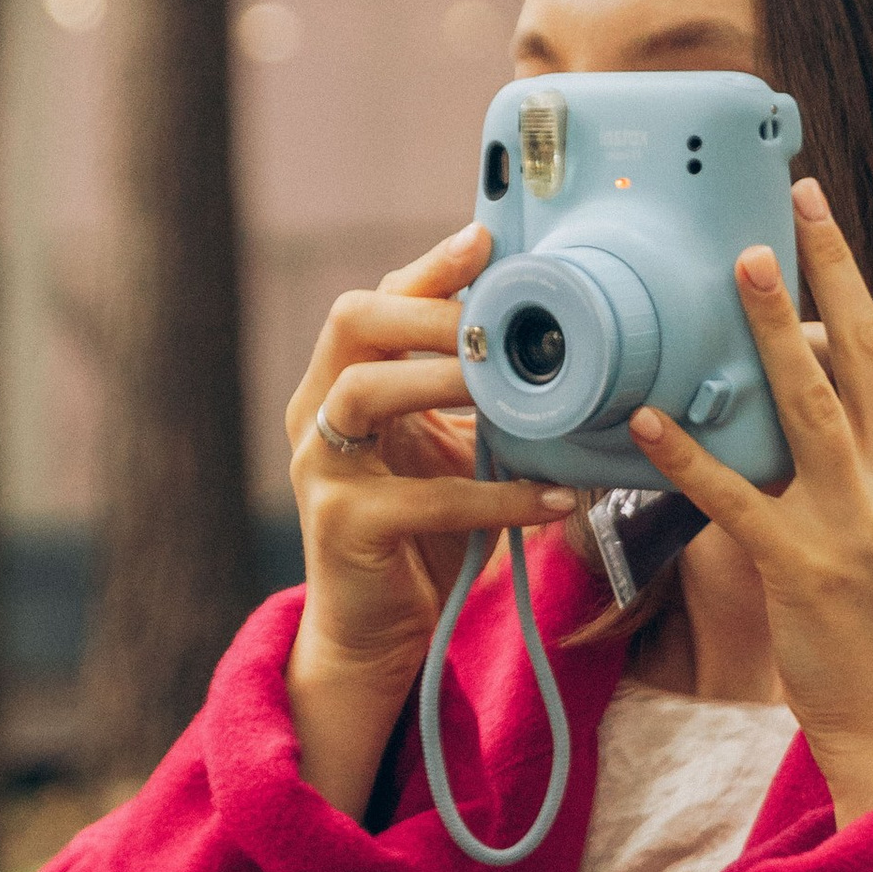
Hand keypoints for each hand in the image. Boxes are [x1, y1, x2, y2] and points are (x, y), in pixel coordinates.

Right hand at [284, 225, 576, 815]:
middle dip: (428, 308)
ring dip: (444, 380)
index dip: (429, 267)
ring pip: (364, 393)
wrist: (376, 633)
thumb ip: (472, 395)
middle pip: (351, 323)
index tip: (488, 238)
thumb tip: (556, 337)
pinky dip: (495, 494)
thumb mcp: (444, 448)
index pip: (376, 301)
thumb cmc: (420, 531)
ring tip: (515, 389)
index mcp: (339, 383)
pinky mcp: (343, 527)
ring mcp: (321, 469)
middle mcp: (316, 414)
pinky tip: (552, 497)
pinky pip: (424, 499)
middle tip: (498, 319)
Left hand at [629, 180, 872, 829]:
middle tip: (785, 211)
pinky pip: (737, 499)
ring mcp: (857, 525)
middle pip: (861, 356)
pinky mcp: (804, 572)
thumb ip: (872, 459)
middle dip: (825, 276)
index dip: (851, 280)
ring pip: (808, 407)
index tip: (819, 217)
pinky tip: (651, 420)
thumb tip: (809, 387)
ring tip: (737, 273)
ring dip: (770, 336)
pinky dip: (691, 455)